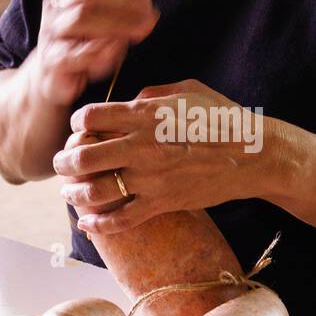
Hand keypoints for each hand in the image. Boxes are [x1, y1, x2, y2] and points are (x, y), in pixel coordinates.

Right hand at [31, 0, 158, 107]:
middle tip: (148, 18)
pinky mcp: (52, 60)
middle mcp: (56, 5)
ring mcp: (50, 31)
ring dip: (117, 24)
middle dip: (125, 2)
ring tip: (139, 33)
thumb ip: (125, 14)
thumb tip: (149, 16)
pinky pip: (76, 51)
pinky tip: (116, 52)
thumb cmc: (83, 48)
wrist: (49, 80)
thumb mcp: (106, 26)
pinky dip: (100, 50)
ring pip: (81, 16)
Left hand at [53, 79, 270, 231]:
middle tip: (62, 163)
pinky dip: (99, 225)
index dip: (78, 123)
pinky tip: (87, 224)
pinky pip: (121, 219)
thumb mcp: (186, 91)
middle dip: (65, 161)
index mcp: (144, 115)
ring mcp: (150, 178)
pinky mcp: (162, 203)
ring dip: (74, 193)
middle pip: (82, 156)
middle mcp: (141, 146)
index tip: (80, 129)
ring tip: (69, 192)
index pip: (89, 117)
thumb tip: (128, 102)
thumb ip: (151, 95)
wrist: (253, 155)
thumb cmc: (222, 117)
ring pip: (95, 190)